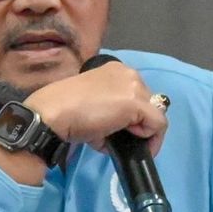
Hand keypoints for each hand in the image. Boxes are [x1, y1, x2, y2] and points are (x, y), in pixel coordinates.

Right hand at [25, 61, 168, 156]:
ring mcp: (135, 86)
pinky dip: (149, 139)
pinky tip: (127, 142)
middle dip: (137, 124)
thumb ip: (112, 110)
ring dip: (141, 132)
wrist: (54, 113)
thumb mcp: (93, 104)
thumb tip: (120, 130)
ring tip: (118, 141)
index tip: (117, 129)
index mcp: (116, 70)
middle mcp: (129, 73)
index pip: (137, 93)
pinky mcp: (138, 103)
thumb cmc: (67, 111)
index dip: (132, 115)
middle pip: (149, 103)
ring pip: (156, 114)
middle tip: (117, 137)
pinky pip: (158, 125)